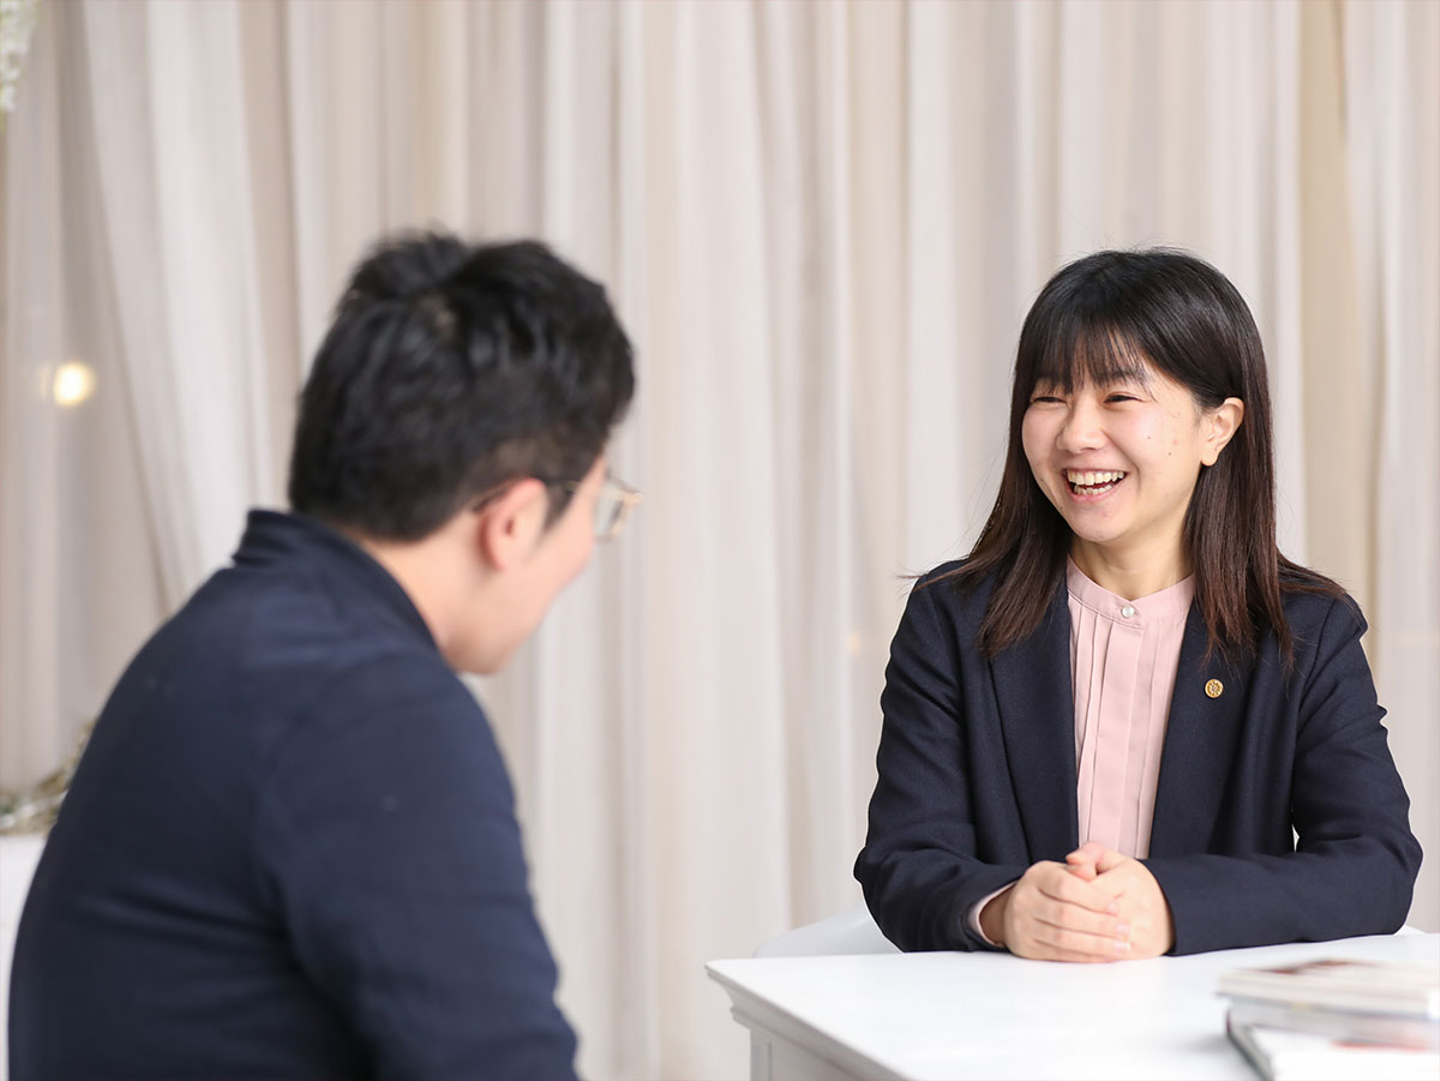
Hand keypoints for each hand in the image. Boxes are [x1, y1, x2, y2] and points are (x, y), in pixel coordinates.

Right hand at [978, 859, 1132, 962]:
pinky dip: (1086, 957)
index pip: (1065, 886)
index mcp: (1037, 876)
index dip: (1094, 898)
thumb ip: (1081, 865)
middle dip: (1100, 924)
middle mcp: (1025, 899)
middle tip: (1124, 929)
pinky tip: (1104, 955)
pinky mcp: (1027, 947)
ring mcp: (1022, 925)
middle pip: (1065, 914)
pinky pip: (1060, 955)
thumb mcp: (1064, 870)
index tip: (1116, 907)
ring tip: (1120, 946)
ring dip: (1097, 944)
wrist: (1018, 909)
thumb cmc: (1050, 889)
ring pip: (1063, 938)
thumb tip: (1087, 868)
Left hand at [1064, 842, 1174, 958]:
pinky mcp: (1140, 949)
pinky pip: (1109, 953)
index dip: (1068, 895)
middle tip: (1048, 917)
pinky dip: (1088, 952)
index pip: (1090, 888)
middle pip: (1093, 914)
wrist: (1171, 908)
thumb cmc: (1135, 884)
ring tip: (1055, 932)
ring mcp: (1140, 929)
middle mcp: (1138, 904)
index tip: (1053, 896)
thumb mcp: (1115, 861)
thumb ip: (1090, 854)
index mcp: (1129, 878)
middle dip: (1068, 917)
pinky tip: (1072, 947)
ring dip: (1074, 937)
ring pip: (1100, 937)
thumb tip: (1071, 860)